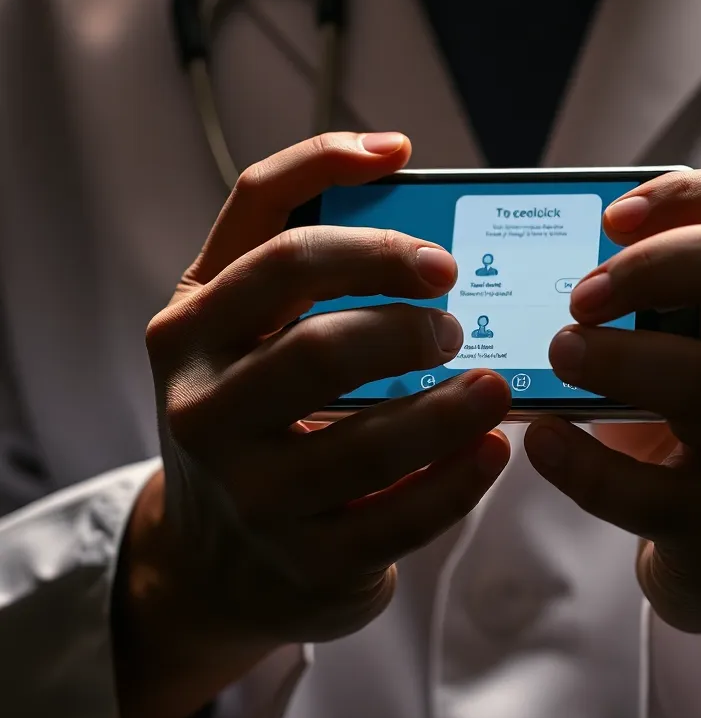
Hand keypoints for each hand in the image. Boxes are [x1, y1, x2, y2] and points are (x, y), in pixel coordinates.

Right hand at [115, 132, 510, 717]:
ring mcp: (250, 493)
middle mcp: (204, 407)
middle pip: (323, 348)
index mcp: (190, 329)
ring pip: (366, 442)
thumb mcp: (238, 326)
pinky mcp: (303, 560)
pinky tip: (491, 451)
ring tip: (493, 385)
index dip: (368, 235)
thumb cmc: (247, 408)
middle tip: (455, 322)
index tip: (437, 244)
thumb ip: (292, 244)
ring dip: (451, 407)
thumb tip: (391, 157)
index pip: (275, 248)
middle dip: (410, 327)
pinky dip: (458, 481)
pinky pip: (399, 518)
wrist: (212, 556)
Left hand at [523, 170, 700, 694]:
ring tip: (559, 355)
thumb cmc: (699, 418)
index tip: (610, 216)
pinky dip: (580, 461)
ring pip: (698, 381)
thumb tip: (544, 251)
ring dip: (613, 359)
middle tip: (578, 296)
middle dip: (645, 268)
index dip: (677, 195)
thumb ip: (649, 298)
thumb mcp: (695, 344)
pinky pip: (643, 489)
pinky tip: (542, 440)